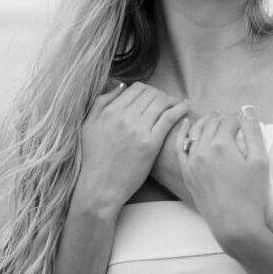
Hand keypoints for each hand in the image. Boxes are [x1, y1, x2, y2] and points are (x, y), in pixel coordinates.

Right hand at [77, 82, 187, 210]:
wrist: (99, 187)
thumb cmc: (92, 159)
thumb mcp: (88, 126)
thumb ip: (100, 103)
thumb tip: (120, 86)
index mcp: (110, 111)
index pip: (135, 88)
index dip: (147, 90)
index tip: (152, 97)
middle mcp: (125, 117)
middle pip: (151, 93)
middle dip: (160, 94)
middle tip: (165, 101)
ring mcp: (139, 130)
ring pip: (161, 102)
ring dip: (171, 100)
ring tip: (176, 104)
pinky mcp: (151, 143)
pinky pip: (169, 118)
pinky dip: (180, 108)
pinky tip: (185, 105)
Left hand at [177, 107, 270, 253]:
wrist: (234, 224)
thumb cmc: (251, 195)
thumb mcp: (261, 161)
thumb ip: (254, 132)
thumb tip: (247, 109)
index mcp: (222, 144)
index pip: (230, 120)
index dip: (240, 118)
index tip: (246, 122)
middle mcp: (203, 150)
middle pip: (212, 123)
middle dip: (224, 118)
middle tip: (234, 121)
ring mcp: (192, 162)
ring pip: (195, 131)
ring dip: (206, 121)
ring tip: (215, 119)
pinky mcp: (187, 173)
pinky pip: (180, 147)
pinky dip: (182, 133)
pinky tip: (186, 125)